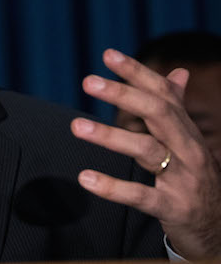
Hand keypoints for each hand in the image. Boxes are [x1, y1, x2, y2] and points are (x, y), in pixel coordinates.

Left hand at [71, 49, 220, 257]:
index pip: (163, 94)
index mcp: (186, 130)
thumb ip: (176, 107)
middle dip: (123, 95)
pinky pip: (141, 195)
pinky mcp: (173, 208)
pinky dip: (113, 187)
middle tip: (87, 81)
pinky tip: (85, 178)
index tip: (107, 55)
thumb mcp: (187, 141)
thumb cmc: (195, 176)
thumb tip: (178, 71)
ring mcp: (183, 179)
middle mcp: (188, 149)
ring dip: (110, 136)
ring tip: (76, 126)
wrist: (219, 228)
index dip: (136, 73)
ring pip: (147, 150)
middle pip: (158, 114)